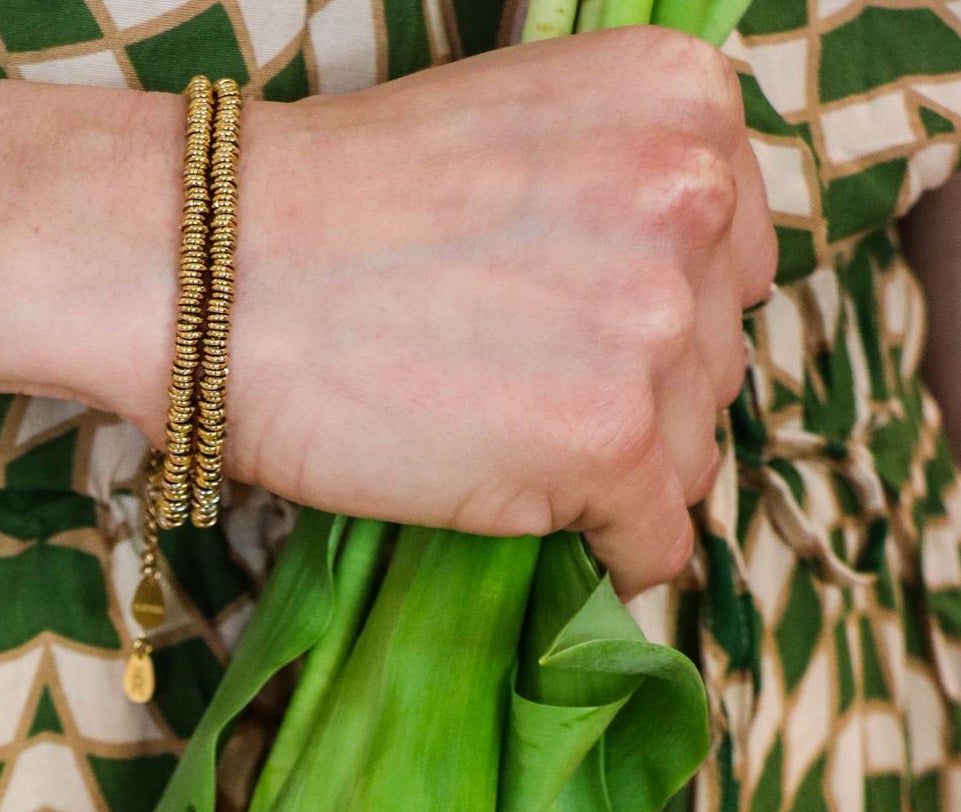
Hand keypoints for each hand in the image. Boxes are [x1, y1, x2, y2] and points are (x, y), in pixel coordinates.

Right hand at [226, 29, 776, 593]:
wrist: (225, 274)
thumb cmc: (343, 209)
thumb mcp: (526, 129)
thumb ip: (625, 188)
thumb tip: (684, 305)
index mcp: (682, 105)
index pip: (735, 256)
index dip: (659, 310)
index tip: (577, 330)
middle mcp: (694, 199)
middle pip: (717, 358)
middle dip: (638, 392)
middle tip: (518, 389)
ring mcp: (657, 324)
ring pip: (692, 454)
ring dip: (615, 473)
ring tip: (503, 441)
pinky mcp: (613, 440)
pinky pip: (659, 542)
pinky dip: (611, 556)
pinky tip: (540, 527)